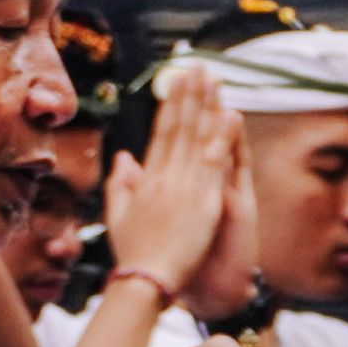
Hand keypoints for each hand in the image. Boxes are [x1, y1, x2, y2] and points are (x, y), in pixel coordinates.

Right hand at [102, 64, 239, 293]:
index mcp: (146, 180)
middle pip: (179, 126)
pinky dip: (222, 136)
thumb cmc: (133, 255)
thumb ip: (120, 185)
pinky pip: (215, 161)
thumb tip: (124, 157)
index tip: (177, 82)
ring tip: (213, 78)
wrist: (146, 280)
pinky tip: (229, 114)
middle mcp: (165, 176)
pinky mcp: (203, 200)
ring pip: (197, 136)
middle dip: (189, 94)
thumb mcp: (118, 217)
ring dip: (206, 105)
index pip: (161, 134)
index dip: (171, 105)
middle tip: (197, 66)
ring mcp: (184, 186)